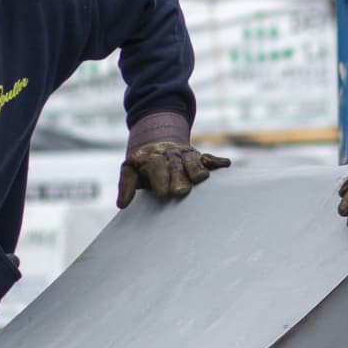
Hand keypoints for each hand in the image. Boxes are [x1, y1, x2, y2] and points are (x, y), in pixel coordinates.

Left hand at [117, 141, 232, 207]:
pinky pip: (209, 157)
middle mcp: (169, 155)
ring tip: (201, 179)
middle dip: (178, 178)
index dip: (159, 180)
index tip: (162, 194)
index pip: (156, 167)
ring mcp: (185, 154)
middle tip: (180, 191)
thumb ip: (126, 185)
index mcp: (151, 158)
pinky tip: (225, 164)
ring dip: (197, 168)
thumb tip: (122, 204)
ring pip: (192, 160)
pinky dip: (217, 161)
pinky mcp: (197, 155)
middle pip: (175, 166)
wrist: (158, 143)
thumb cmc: (144, 165)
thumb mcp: (130, 170)